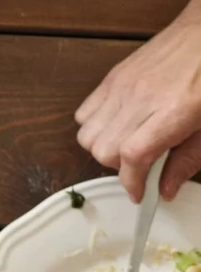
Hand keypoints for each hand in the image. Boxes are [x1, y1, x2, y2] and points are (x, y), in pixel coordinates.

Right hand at [76, 0, 200, 199]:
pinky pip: (83, 114)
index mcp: (174, 111)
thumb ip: (188, 160)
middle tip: (141, 163)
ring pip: (87, 136)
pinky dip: (94, 127)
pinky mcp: (112, 78)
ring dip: (103, 147)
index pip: (133, 156)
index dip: (132, 182)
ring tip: (127, 143)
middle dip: (119, 166)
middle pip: (104, 150)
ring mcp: (122, 86)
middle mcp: (141, 99)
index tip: (139, 193)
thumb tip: (166, 189)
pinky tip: (117, 124)